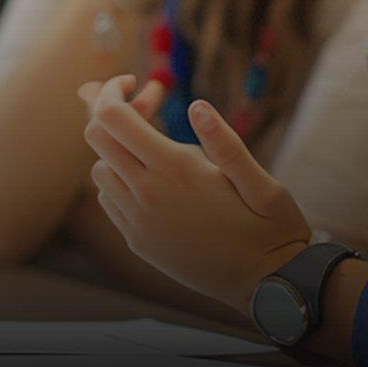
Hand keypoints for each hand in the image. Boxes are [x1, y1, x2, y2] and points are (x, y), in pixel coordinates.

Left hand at [81, 74, 310, 309]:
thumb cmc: (271, 229)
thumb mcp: (261, 182)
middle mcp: (147, 196)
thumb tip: (196, 106)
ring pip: (100, 170)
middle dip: (112, 113)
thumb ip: (226, 143)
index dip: (111, 91)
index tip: (133, 80)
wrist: (266, 286)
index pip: (112, 118)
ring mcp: (137, 223)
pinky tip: (153, 179)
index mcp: (175, 171)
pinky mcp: (138, 242)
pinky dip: (120, 180)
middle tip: (146, 105)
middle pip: (96, 139)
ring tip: (157, 146)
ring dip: (118, 150)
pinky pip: (109, 200)